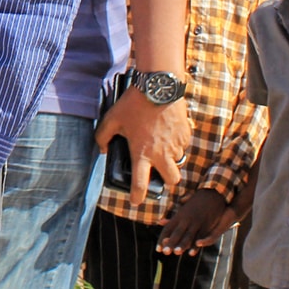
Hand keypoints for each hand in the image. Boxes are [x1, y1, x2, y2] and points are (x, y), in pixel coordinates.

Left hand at [94, 88, 191, 205]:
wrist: (159, 86)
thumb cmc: (134, 103)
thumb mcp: (112, 119)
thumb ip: (102, 136)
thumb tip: (102, 149)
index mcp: (142, 153)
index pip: (140, 184)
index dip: (137, 196)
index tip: (135, 201)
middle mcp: (162, 153)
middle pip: (172, 181)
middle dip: (167, 181)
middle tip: (158, 171)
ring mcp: (176, 145)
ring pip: (178, 162)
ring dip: (171, 159)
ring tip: (161, 146)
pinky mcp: (186, 135)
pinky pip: (183, 146)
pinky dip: (176, 144)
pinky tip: (167, 132)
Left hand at [156, 187, 231, 255]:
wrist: (212, 194)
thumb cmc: (195, 202)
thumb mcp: (182, 209)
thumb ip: (172, 218)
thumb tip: (159, 222)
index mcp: (179, 216)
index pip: (168, 229)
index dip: (162, 239)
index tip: (158, 250)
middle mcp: (186, 219)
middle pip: (177, 232)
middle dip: (171, 243)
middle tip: (165, 252)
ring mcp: (196, 222)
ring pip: (188, 235)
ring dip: (182, 244)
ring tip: (176, 252)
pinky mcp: (207, 225)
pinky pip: (200, 236)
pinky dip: (196, 245)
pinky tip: (193, 252)